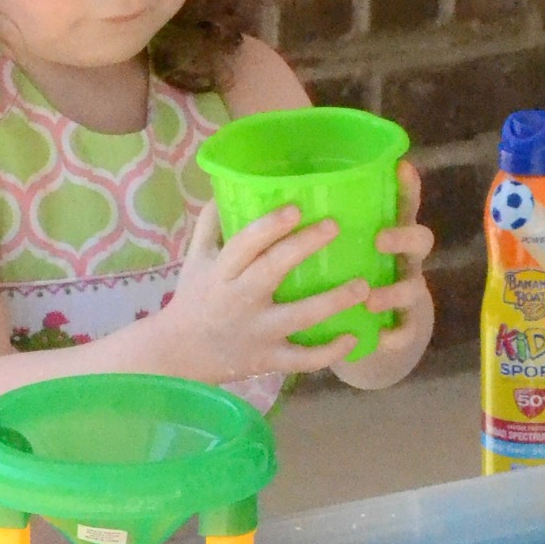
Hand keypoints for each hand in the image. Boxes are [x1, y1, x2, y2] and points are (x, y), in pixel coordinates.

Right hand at [149, 196, 370, 383]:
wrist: (181, 354)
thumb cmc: (194, 298)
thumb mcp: (196, 259)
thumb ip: (212, 224)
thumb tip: (229, 184)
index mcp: (222, 272)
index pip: (244, 244)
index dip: (268, 226)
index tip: (295, 208)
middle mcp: (240, 300)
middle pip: (273, 270)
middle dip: (303, 247)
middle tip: (334, 226)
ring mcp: (258, 332)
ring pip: (299, 317)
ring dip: (333, 302)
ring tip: (363, 286)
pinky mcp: (269, 359)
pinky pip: (303, 359)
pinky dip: (330, 353)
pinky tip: (354, 338)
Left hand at [334, 161, 435, 390]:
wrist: (359, 332)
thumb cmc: (338, 278)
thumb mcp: (332, 248)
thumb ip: (315, 227)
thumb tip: (273, 193)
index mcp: (385, 233)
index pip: (402, 204)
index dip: (407, 187)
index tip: (401, 168)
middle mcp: (401, 259)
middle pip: (420, 241)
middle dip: (404, 237)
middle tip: (379, 239)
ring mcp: (405, 293)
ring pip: (412, 288)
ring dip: (394, 291)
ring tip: (370, 299)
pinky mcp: (401, 326)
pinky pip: (405, 331)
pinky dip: (396, 335)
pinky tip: (381, 338)